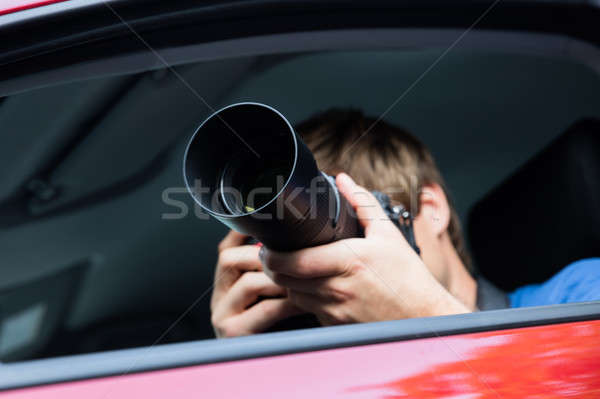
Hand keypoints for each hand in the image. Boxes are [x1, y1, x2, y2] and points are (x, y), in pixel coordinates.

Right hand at [210, 231, 300, 336]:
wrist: (275, 363)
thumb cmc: (280, 323)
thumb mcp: (273, 288)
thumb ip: (275, 267)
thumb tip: (294, 239)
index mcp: (227, 281)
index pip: (227, 245)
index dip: (244, 230)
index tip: (267, 222)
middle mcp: (220, 295)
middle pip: (230, 258)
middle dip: (264, 254)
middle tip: (292, 254)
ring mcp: (223, 313)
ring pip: (247, 282)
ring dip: (278, 278)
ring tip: (300, 278)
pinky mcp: (233, 332)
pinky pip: (261, 310)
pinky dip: (283, 303)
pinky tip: (299, 301)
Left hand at [261, 173, 468, 325]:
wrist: (423, 316)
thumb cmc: (408, 276)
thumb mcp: (387, 234)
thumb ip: (362, 203)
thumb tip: (344, 179)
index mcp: (347, 261)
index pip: (292, 261)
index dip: (271, 255)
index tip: (267, 246)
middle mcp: (336, 288)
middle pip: (285, 279)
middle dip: (274, 266)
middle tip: (272, 254)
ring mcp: (334, 309)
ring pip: (293, 295)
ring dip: (288, 282)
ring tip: (293, 267)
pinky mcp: (336, 324)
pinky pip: (309, 309)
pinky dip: (305, 297)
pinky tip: (316, 286)